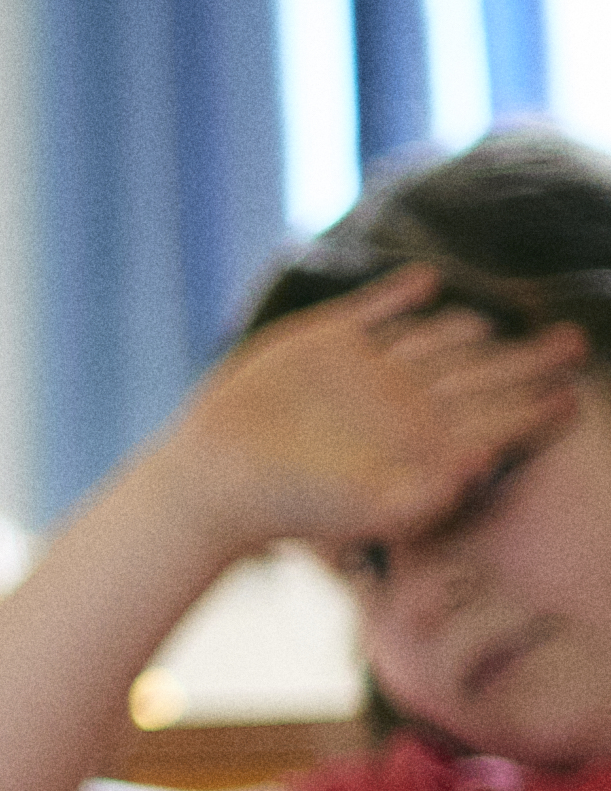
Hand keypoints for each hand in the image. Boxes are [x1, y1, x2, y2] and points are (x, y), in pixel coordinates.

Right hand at [166, 267, 587, 561]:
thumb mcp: (366, 509)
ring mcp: (368, 371)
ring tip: (496, 321)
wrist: (215, 480)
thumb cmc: (291, 508)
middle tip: (575, 344)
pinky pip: (377, 311)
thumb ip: (427, 496)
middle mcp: (404, 402)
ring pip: (435, 340)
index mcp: (426, 440)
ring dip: (470, 327)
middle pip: (479, 374)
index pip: (496, 417)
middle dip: (528, 361)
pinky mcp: (326, 344)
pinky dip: (402, 294)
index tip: (574, 400)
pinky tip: (428, 280)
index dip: (538, 407)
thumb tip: (483, 465)